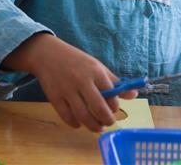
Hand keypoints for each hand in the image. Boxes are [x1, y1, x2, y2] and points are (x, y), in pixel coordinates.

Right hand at [2, 33, 135, 131]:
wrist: (45, 53)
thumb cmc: (74, 60)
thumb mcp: (96, 65)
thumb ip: (114, 81)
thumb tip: (134, 95)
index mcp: (94, 72)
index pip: (112, 95)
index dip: (115, 107)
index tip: (114, 109)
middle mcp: (81, 81)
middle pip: (99, 108)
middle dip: (107, 120)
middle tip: (108, 122)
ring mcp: (66, 90)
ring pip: (83, 116)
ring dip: (93, 126)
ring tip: (97, 127)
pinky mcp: (54, 97)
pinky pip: (67, 116)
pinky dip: (75, 124)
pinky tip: (79, 123)